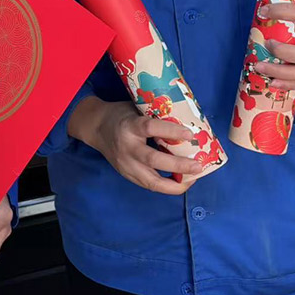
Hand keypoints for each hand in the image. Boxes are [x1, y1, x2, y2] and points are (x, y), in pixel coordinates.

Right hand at [67, 97, 202, 194]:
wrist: (96, 128)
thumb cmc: (120, 115)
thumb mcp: (135, 109)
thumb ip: (155, 116)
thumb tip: (185, 121)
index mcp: (129, 126)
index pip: (150, 128)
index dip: (171, 131)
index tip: (189, 134)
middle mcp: (127, 148)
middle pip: (153, 160)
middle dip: (178, 166)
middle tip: (198, 165)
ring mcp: (126, 165)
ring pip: (152, 181)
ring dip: (176, 184)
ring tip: (193, 179)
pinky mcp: (127, 175)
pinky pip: (150, 185)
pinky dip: (167, 186)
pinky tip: (181, 182)